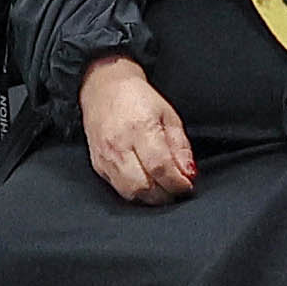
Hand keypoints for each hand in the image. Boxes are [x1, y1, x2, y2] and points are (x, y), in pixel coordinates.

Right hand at [79, 55, 196, 203]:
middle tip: (176, 188)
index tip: (187, 185)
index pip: (160, 167)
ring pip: (130, 193)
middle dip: (165, 194)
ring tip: (162, 187)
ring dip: (151, 197)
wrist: (104, 88)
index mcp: (140, 128)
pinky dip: (136, 192)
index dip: (177, 182)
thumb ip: (180, 146)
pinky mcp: (98, 165)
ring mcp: (105, 157)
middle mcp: (119, 145)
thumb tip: (188, 173)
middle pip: (144, 186)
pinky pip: (119, 189)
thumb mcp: (168, 115)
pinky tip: (146, 182)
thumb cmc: (138, 99)